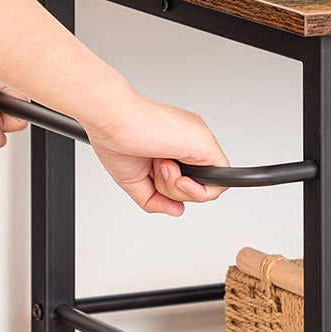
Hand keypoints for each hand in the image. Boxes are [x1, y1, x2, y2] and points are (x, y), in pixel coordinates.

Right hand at [84, 89, 228, 215]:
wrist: (112, 120)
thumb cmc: (116, 139)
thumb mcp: (135, 181)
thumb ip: (157, 200)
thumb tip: (178, 210)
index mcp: (173, 146)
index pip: (184, 179)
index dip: (167, 190)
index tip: (151, 177)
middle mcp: (188, 143)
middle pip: (195, 186)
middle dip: (171, 190)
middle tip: (155, 170)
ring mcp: (197, 143)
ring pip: (205, 187)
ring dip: (177, 188)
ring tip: (161, 164)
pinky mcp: (207, 145)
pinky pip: (218, 184)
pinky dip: (197, 191)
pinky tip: (177, 176)